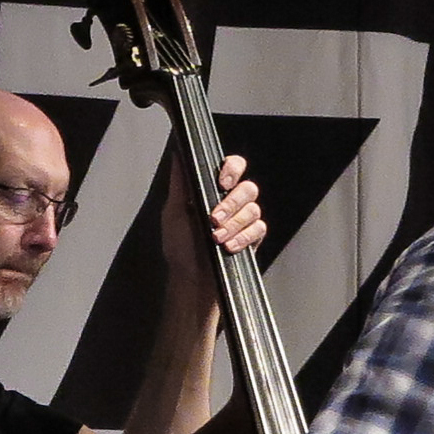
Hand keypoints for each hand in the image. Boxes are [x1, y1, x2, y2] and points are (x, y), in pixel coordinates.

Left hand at [162, 150, 262, 275]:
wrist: (191, 279)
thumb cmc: (180, 246)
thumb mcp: (174, 212)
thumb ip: (180, 183)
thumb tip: (179, 155)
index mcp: (214, 190)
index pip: (233, 167)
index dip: (232, 169)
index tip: (222, 182)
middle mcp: (232, 202)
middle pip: (248, 188)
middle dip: (232, 203)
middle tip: (214, 218)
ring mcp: (244, 219)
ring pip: (254, 209)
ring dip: (234, 224)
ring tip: (216, 238)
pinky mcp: (253, 237)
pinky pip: (259, 229)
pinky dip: (243, 238)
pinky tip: (229, 246)